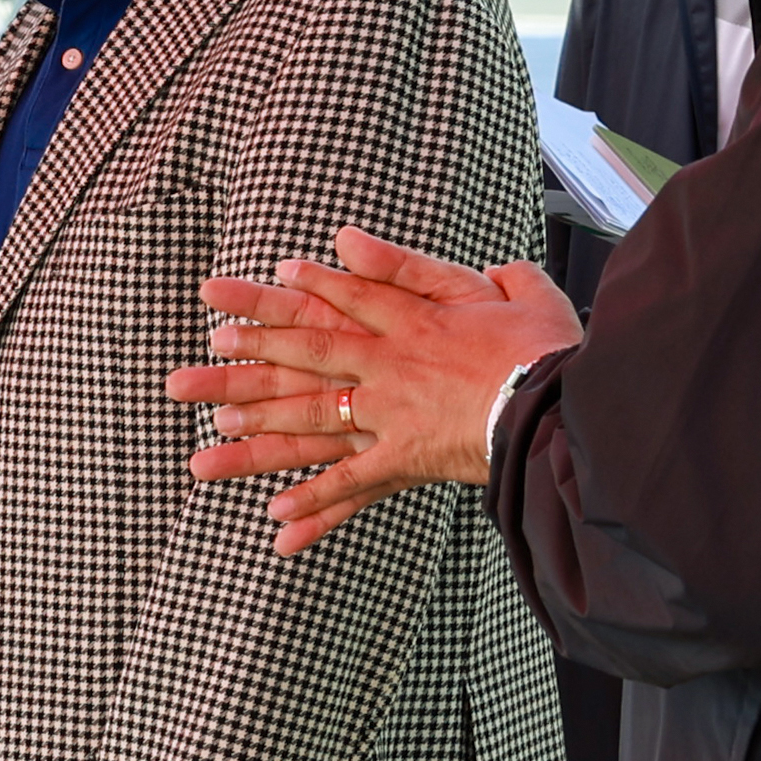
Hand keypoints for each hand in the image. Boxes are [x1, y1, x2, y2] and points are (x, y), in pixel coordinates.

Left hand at [166, 228, 583, 554]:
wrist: (573, 409)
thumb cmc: (550, 349)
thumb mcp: (506, 287)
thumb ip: (431, 267)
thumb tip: (358, 240)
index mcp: (413, 320)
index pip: (338, 299)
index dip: (285, 294)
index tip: (234, 293)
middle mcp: (389, 365)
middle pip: (301, 359)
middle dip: (241, 365)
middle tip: (187, 373)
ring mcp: (393, 415)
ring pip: (311, 424)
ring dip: (254, 439)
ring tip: (203, 453)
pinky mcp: (410, 460)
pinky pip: (354, 484)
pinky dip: (317, 504)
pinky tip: (274, 520)